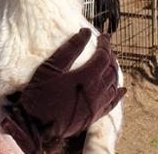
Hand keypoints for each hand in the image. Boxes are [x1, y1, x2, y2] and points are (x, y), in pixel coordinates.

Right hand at [0, 28, 125, 152]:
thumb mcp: (51, 67)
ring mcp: (97, 105)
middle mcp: (96, 91)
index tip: (103, 36)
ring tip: (109, 63)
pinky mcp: (94, 116)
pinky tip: (121, 89)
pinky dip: (118, 94)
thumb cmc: (39, 94)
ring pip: (114, 84)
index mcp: (86, 76)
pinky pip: (112, 104)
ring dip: (114, 71)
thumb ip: (70, 48)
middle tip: (105, 46)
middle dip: (110, 55)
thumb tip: (86, 32)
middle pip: (111, 69)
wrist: (35, 126)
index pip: (104, 56)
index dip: (105, 44)